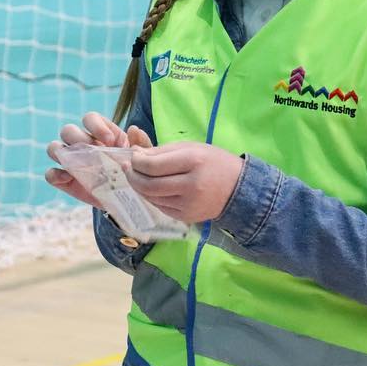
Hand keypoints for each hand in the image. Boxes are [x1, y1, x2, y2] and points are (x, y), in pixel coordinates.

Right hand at [44, 111, 153, 208]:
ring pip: (54, 147)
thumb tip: (133, 129)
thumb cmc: (135, 172)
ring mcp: (70, 162)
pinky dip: (54, 174)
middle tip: (94, 154)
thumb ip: (141, 144)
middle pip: (68, 131)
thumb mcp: (143, 159)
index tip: (111, 141)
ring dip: (63, 153)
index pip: (89, 118)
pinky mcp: (65, 181)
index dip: (96, 126)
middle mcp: (81, 143)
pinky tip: (68, 178)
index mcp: (100, 133)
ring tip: (80, 165)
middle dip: (78, 138)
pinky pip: (50, 174)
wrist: (130, 199)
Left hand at [126, 141, 243, 223]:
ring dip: (139, 187)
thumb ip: (162, 151)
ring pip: (152, 198)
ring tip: (137, 177)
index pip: (153, 166)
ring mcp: (188, 204)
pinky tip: (151, 188)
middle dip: (133, 176)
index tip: (133, 156)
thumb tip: (135, 154)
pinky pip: (161, 206)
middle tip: (127, 168)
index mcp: (192, 162)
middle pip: (149, 185)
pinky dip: (151, 197)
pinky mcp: (186, 217)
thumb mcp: (191, 148)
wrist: (238, 189)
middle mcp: (190, 185)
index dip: (137, 162)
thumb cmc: (214, 162)